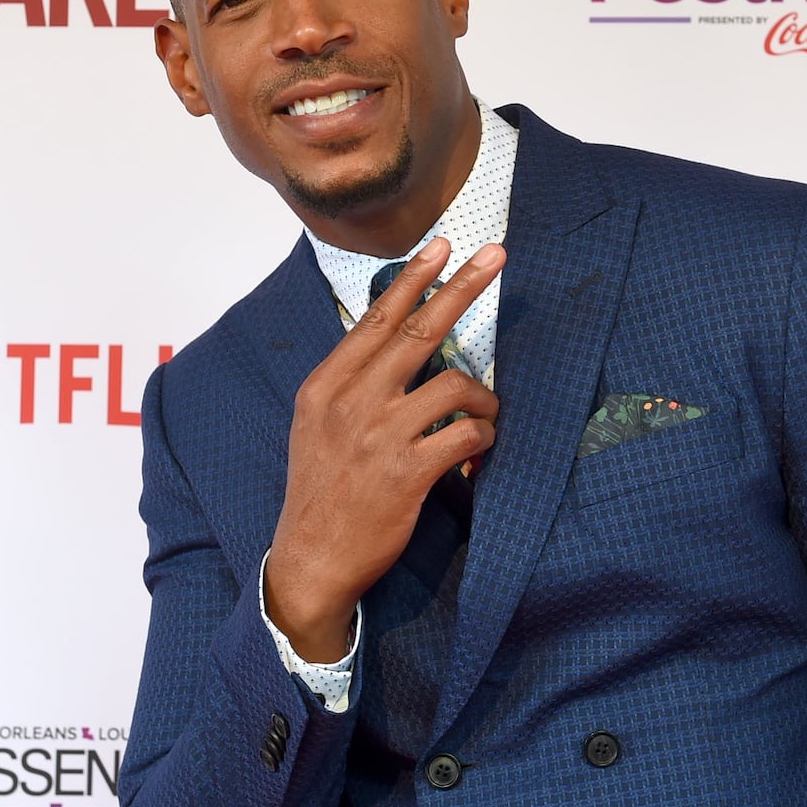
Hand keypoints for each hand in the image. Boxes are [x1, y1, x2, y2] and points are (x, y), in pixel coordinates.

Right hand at [264, 237, 504, 660]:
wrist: (311, 560)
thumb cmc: (322, 490)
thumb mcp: (316, 426)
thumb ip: (350, 383)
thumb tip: (393, 340)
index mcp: (325, 386)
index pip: (376, 320)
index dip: (413, 280)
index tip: (442, 246)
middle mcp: (350, 403)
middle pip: (418, 332)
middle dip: (462, 288)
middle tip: (495, 257)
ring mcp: (378, 437)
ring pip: (454, 384)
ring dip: (482, 397)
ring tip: (484, 414)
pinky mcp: (407, 473)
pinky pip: (465, 435)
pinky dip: (482, 437)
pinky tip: (478, 451)